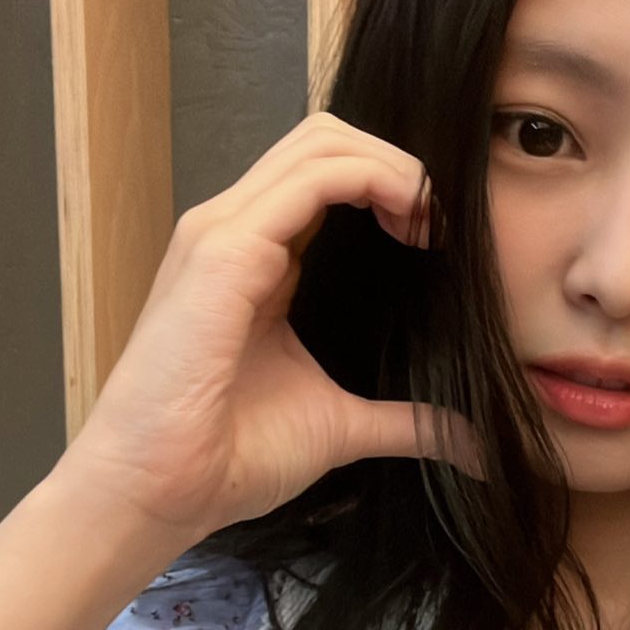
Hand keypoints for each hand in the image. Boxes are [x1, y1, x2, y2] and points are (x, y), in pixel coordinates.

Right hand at [60, 112, 482, 541]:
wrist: (160, 490)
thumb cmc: (227, 458)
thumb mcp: (337, 426)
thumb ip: (401, 420)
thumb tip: (470, 443)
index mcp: (255, 259)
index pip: (326, 174)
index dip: (391, 184)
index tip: (436, 238)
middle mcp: (234, 230)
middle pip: (325, 139)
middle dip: (397, 163)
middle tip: (438, 224)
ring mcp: (223, 232)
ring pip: (320, 142)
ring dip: (393, 167)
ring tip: (428, 221)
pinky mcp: (224, 250)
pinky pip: (311, 179)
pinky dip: (373, 181)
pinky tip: (409, 221)